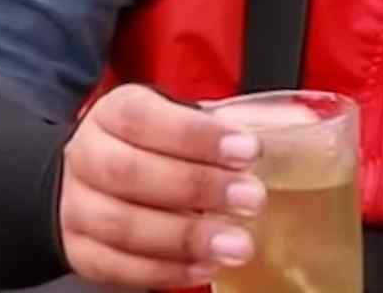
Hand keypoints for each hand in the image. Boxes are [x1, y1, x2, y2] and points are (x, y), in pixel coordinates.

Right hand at [58, 84, 268, 287]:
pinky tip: (205, 267)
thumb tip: (306, 122)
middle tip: (251, 199)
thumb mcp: (194, 120)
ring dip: (184, 237)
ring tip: (237, 244)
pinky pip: (116, 267)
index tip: (247, 150)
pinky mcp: (80, 250)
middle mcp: (88, 155)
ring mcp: (77, 206)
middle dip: (196, 187)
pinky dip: (164, 270)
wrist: (95, 178)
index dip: (195, 135)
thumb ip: (246, 119)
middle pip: (128, 172)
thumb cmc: (158, 145)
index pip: (144, 117)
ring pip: (120, 225)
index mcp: (117, 111)